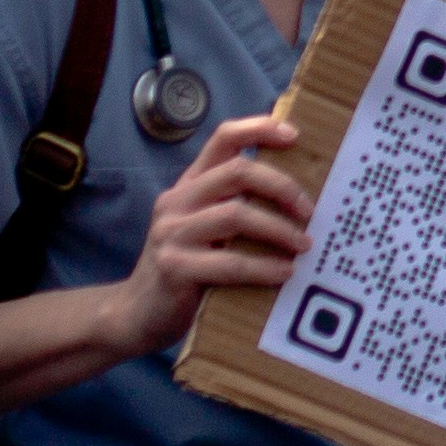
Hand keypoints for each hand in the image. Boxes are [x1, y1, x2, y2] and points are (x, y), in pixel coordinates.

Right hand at [113, 114, 310, 360]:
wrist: (136, 316)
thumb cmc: (186, 270)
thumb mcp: (204, 231)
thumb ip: (234, 209)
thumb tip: (298, 200)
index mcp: (189, 185)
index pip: (223, 139)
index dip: (259, 129)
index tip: (295, 134)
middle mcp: (177, 201)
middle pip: (237, 172)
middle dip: (281, 186)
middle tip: (309, 210)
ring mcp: (172, 233)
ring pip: (236, 215)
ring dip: (279, 229)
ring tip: (304, 245)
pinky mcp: (174, 268)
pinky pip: (230, 262)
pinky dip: (264, 267)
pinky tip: (285, 273)